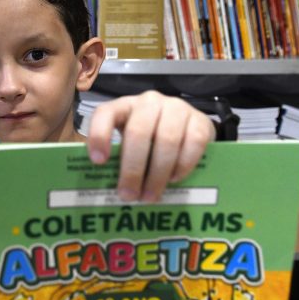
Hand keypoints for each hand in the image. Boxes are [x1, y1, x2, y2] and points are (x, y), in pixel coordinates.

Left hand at [87, 90, 214, 201]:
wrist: (188, 129)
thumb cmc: (150, 141)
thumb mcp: (129, 144)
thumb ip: (118, 158)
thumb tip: (105, 189)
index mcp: (124, 107)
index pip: (105, 113)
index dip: (99, 135)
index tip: (98, 162)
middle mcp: (149, 103)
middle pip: (138, 132)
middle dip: (132, 168)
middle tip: (129, 195)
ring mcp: (177, 108)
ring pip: (166, 139)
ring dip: (157, 173)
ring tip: (150, 196)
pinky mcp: (200, 121)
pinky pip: (193, 143)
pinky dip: (183, 165)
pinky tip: (174, 180)